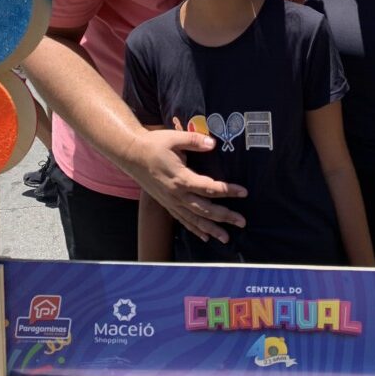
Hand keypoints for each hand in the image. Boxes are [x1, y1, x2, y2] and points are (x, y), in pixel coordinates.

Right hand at [127, 129, 246, 243]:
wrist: (131, 154)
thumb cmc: (153, 145)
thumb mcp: (174, 138)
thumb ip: (195, 141)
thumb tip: (213, 143)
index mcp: (181, 179)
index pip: (209, 188)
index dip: (228, 190)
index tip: (244, 192)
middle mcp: (177, 195)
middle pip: (205, 209)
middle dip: (225, 216)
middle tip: (242, 222)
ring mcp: (171, 202)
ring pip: (194, 219)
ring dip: (211, 229)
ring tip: (226, 238)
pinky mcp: (166, 204)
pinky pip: (183, 220)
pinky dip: (195, 229)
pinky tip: (205, 237)